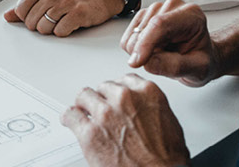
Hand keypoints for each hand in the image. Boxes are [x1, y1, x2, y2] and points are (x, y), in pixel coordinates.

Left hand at [3, 0, 124, 36]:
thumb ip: (27, 5)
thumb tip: (7, 16)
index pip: (20, 10)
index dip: (29, 18)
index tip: (40, 14)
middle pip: (31, 22)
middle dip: (42, 25)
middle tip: (56, 17)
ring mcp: (65, 2)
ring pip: (44, 29)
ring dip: (54, 29)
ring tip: (64, 19)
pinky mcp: (77, 13)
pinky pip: (60, 32)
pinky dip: (66, 31)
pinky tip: (73, 22)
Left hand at [62, 74, 189, 166]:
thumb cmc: (166, 158)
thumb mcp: (168, 122)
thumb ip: (151, 107)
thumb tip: (143, 109)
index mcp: (146, 93)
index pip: (124, 80)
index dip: (117, 91)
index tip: (114, 97)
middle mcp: (125, 98)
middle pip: (103, 87)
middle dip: (102, 99)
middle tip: (101, 110)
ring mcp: (105, 113)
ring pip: (84, 96)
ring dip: (85, 106)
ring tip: (84, 114)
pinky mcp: (89, 132)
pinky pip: (71, 115)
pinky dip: (70, 119)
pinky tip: (72, 122)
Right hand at [121, 0, 219, 86]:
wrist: (199, 54)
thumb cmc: (201, 59)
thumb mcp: (197, 69)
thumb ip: (175, 66)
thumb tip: (147, 63)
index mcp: (191, 15)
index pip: (160, 24)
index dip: (145, 43)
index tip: (137, 62)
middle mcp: (172, 7)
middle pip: (144, 31)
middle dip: (148, 54)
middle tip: (167, 61)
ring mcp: (156, 10)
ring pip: (133, 36)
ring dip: (143, 53)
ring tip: (164, 55)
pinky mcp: (143, 17)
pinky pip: (127, 39)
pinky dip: (136, 51)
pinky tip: (155, 51)